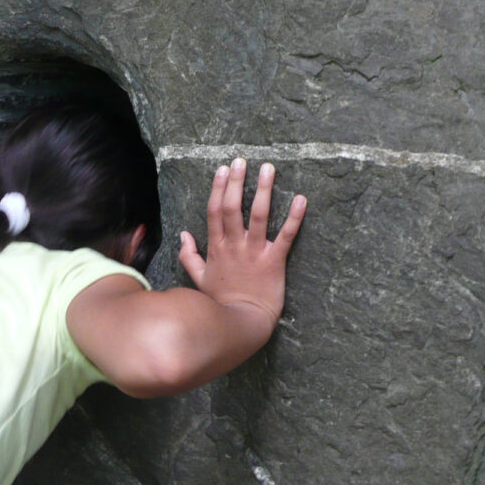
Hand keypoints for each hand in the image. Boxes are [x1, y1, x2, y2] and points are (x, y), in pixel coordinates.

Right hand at [178, 158, 306, 330]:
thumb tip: (183, 234)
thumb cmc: (221, 302)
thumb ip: (189, 255)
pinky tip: (301, 199)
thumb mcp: (199, 278)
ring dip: (264, 190)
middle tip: (242, 161)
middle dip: (237, 182)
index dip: (219, 189)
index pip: (215, 211)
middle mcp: (235, 245)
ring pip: (259, 215)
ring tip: (268, 169)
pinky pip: (286, 236)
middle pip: (233, 207)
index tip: (223, 170)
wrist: (242, 323)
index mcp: (217, 247)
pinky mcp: (275, 261)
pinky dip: (295, 218)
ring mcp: (255, 252)